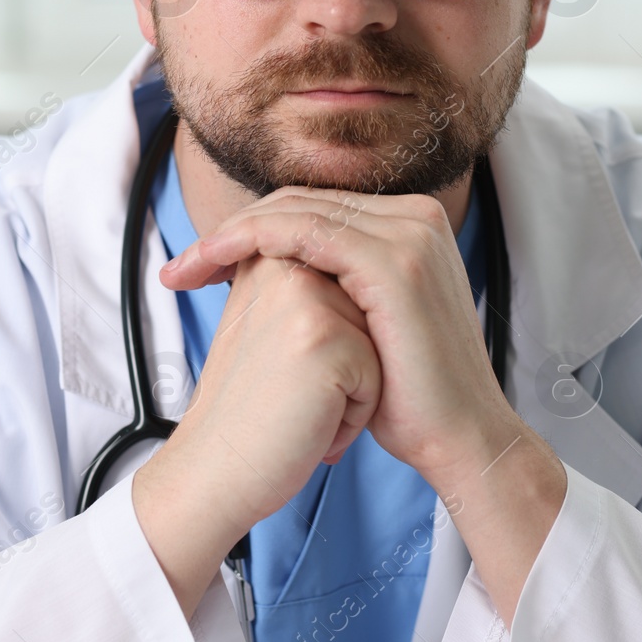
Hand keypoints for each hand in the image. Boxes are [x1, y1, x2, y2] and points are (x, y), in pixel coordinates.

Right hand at [132, 253, 381, 615]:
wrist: (213, 472)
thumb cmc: (247, 412)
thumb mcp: (263, 329)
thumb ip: (301, 292)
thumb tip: (354, 281)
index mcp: (269, 259)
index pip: (343, 292)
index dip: (323, 350)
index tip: (276, 375)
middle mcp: (285, 268)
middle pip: (365, 316)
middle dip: (344, 364)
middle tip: (284, 392)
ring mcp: (306, 299)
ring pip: (376, 344)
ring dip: (352, 388)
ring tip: (299, 407)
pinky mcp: (326, 338)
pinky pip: (377, 377)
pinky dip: (355, 414)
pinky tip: (310, 423)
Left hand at [161, 187, 568, 626]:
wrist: (460, 440)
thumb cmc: (410, 396)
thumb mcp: (367, 325)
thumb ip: (334, 287)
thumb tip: (274, 271)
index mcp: (412, 225)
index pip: (316, 207)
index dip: (253, 228)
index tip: (201, 264)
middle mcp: (416, 217)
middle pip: (302, 201)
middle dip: (232, 228)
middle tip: (181, 267)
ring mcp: (409, 234)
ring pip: (296, 210)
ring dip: (230, 233)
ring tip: (185, 268)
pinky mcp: (394, 262)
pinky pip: (305, 232)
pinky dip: (252, 240)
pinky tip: (216, 262)